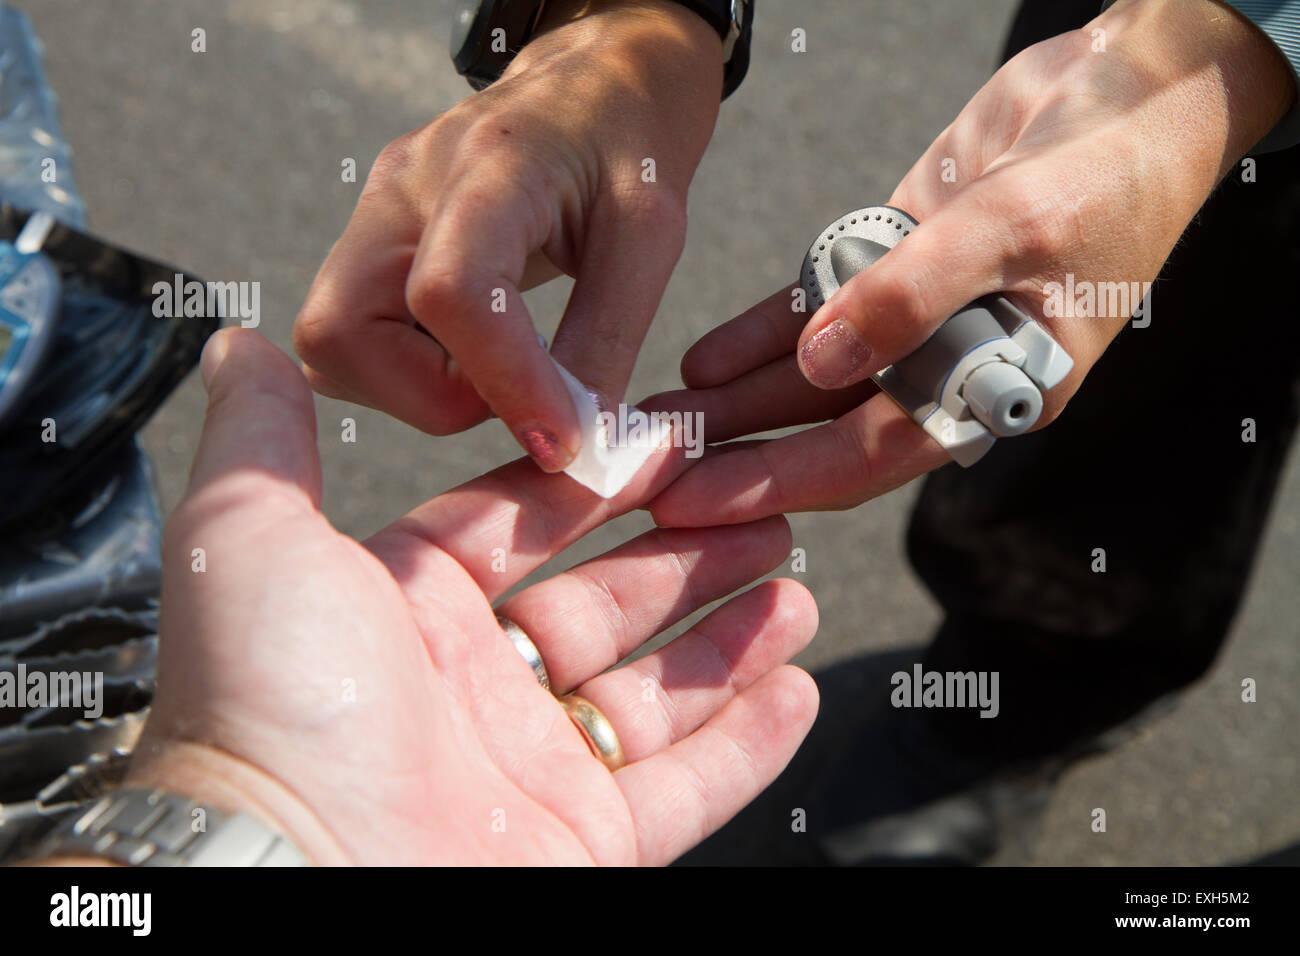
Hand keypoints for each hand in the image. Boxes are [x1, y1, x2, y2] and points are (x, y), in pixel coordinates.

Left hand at [119, 328, 816, 865]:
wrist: (293, 884)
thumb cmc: (266, 716)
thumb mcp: (252, 542)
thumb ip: (262, 441)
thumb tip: (241, 346)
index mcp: (408, 611)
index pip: (528, 525)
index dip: (603, 482)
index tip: (671, 445)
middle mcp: (473, 689)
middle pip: (607, 602)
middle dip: (688, 554)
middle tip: (758, 509)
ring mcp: (535, 770)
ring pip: (657, 692)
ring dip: (730, 639)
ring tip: (794, 591)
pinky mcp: (586, 845)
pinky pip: (686, 788)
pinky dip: (746, 743)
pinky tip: (793, 690)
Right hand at [293, 0, 721, 472]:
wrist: (592, 88)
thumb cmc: (628, 148)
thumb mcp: (650, 237)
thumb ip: (607, 340)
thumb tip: (576, 441)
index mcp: (490, 166)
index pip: (450, 291)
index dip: (500, 383)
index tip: (558, 439)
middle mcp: (403, 187)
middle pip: (342, 330)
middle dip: (430, 398)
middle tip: (516, 393)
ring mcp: (372, 213)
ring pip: (333, 345)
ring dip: (414, 390)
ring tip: (500, 369)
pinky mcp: (367, 242)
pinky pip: (349, 339)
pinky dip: (405, 373)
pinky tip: (470, 353)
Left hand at [646, 0, 1293, 524]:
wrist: (1129, 92)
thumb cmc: (1105, 172)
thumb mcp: (1011, 230)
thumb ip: (911, 298)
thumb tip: (824, 367)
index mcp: (994, 393)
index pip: (869, 458)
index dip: (777, 484)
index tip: (694, 505)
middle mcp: (949, 372)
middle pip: (824, 431)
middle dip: (738, 453)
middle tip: (650, 474)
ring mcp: (916, 323)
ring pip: (809, 378)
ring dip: (735, 400)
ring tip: (657, 420)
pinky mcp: (892, 270)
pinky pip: (814, 312)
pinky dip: (761, 335)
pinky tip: (702, 359)